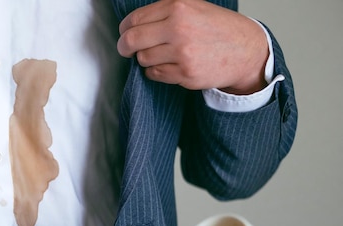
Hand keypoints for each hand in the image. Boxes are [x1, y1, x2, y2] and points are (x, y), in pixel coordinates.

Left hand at [117, 0, 267, 93]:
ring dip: (146, 59)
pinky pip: (155, 74)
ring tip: (160, 55)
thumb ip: (165, 11)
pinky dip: (156, 71)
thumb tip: (132, 24)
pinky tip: (169, 65)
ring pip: (143, 59)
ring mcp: (182, 53)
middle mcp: (179, 28)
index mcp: (178, 7)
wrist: (245, 51)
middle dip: (124, 46)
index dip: (125, 29)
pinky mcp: (185, 74)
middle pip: (132, 40)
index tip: (125, 33)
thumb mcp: (193, 7)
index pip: (135, 19)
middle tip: (126, 49)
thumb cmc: (217, 28)